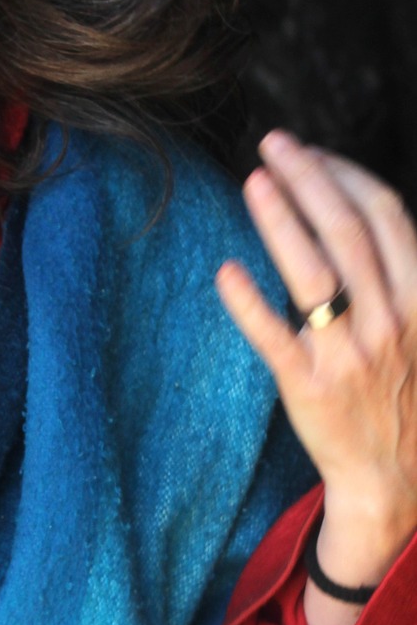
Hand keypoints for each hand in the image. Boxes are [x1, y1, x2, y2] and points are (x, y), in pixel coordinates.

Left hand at [215, 130, 416, 624]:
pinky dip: (250, 302)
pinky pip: (275, 338)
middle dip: (311, 178)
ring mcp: (350, 356)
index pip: (386, 217)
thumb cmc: (402, 396)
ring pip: (313, 274)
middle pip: (347, 231)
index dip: (348, 175)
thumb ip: (396, 273)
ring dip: (281, 220)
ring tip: (252, 181)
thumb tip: (356, 210)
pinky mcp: (309, 388)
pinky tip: (225, 270)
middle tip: (273, 144)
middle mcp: (391, 321)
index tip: (313, 151)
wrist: (396, 480)